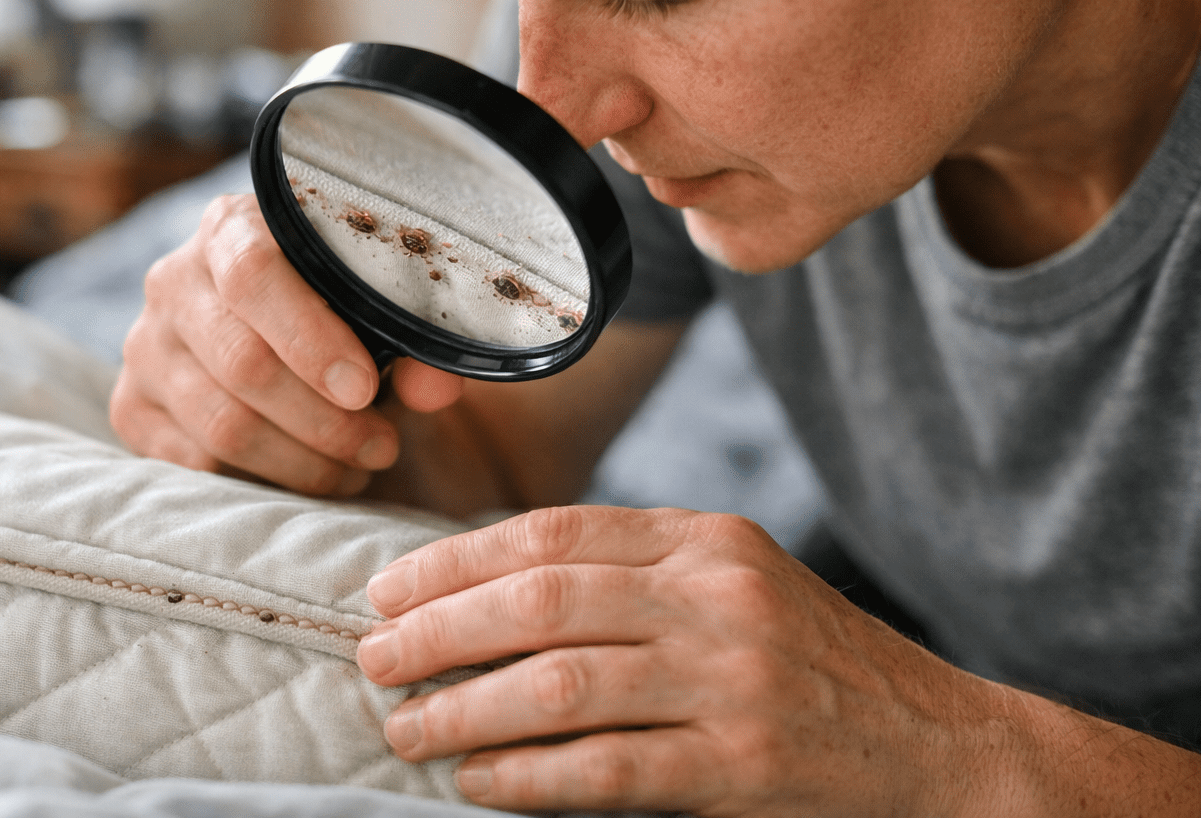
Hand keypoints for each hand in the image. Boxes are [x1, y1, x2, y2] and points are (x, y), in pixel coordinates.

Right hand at [111, 193, 460, 494]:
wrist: (267, 324)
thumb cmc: (332, 310)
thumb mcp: (376, 310)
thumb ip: (413, 344)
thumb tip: (436, 388)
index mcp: (232, 228)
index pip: (254, 276)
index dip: (311, 339)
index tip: (364, 388)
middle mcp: (173, 280)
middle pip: (243, 363)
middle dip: (325, 421)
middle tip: (382, 446)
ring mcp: (145, 346)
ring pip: (221, 424)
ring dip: (303, 461)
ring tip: (358, 466)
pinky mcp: (131, 408)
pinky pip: (193, 463)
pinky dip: (262, 482)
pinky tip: (309, 475)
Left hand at [355, 505, 998, 815]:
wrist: (940, 744)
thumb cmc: (811, 662)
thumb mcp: (733, 583)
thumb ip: (632, 575)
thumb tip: (489, 590)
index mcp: (704, 541)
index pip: (553, 532)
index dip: (455, 560)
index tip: (388, 587)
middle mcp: (716, 597)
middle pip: (543, 599)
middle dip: (439, 629)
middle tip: (373, 657)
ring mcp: (733, 682)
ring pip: (561, 684)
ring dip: (464, 708)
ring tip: (405, 727)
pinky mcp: (744, 766)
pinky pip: (607, 770)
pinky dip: (528, 776)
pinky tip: (477, 780)